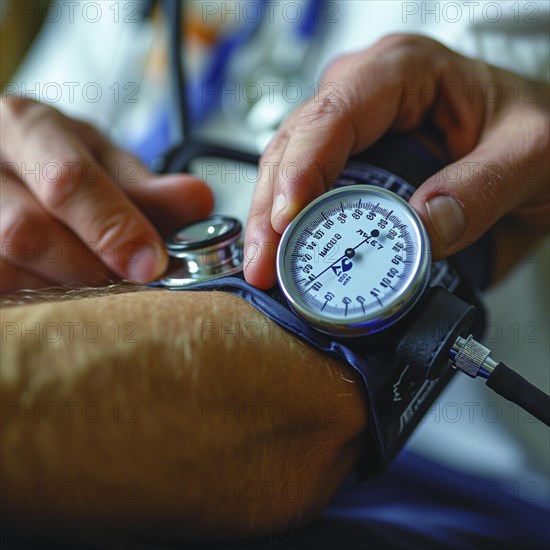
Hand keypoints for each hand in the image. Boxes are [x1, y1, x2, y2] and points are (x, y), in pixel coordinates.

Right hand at [0, 96, 213, 293]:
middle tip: (121, 278)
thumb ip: (148, 187)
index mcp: (27, 126)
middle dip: (87, 267)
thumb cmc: (60, 159)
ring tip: (86, 275)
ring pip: (7, 270)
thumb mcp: (105, 161)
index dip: (114, 230)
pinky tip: (56, 285)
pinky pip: (0, 289)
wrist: (6, 159)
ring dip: (60, 286)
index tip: (150, 265)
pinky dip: (35, 297)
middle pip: (27, 233)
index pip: (68, 181)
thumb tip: (199, 202)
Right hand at [244, 34, 549, 288]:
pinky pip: (305, 188)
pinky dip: (289, 226)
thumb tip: (422, 226)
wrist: (533, 144)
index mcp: (405, 72)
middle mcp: (365, 94)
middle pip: (295, 144)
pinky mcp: (347, 161)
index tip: (287, 219)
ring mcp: (350, 129)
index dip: (304, 167)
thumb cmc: (531, 130)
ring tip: (264, 267)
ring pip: (287, 167)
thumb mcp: (531, 153)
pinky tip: (284, 254)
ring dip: (271, 221)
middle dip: (272, 207)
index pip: (337, 113)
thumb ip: (483, 187)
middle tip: (264, 263)